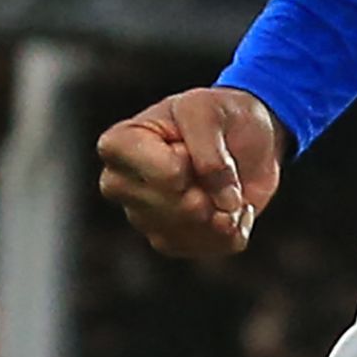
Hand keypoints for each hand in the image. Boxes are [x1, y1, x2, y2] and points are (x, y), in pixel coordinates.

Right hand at [95, 87, 284, 258]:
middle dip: (211, 185)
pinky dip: (236, 224)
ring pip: (198, 229)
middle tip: (212, 162)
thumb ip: (210, 151)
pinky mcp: (171, 243)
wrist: (238, 135)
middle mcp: (120, 186)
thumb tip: (225, 205)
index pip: (167, 175)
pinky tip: (228, 203)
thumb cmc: (215, 114)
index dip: (194, 160)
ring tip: (221, 181)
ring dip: (225, 206)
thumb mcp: (209, 110)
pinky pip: (216, 246)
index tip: (188, 142)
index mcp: (118, 145)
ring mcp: (143, 219)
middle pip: (182, 206)